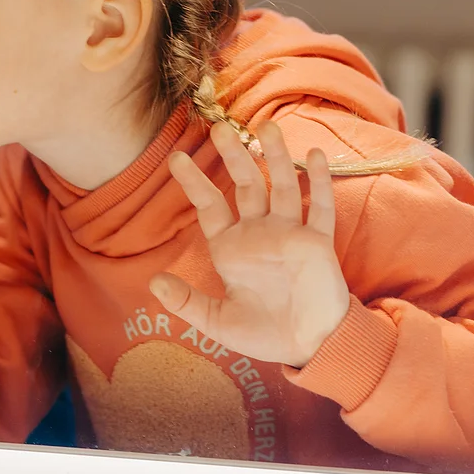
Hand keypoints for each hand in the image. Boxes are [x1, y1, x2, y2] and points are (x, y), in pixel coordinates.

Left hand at [152, 121, 349, 368]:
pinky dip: (319, 182)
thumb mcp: (218, 323)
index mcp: (231, 248)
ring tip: (267, 126)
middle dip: (235, 157)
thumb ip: (187, 303)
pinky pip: (320, 207)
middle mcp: (259, 233)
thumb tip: (153, 282)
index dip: (194, 182)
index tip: (176, 158)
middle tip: (220, 128)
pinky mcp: (318, 243)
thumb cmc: (264, 333)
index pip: (209, 206)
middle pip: (246, 185)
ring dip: (277, 157)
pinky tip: (315, 155)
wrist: (310, 347)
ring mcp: (290, 233)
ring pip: (283, 186)